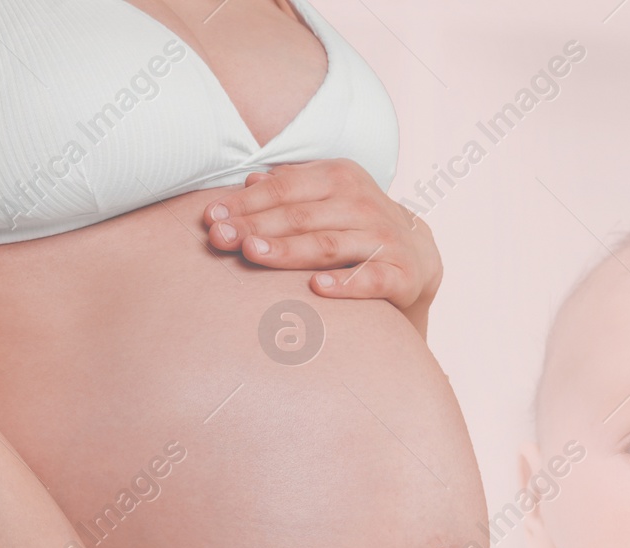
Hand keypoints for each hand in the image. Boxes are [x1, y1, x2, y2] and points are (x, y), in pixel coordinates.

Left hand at [201, 160, 441, 330]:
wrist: (417, 254)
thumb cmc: (354, 225)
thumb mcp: (324, 199)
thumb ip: (288, 190)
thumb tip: (248, 181)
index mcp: (339, 177)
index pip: (284, 188)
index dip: (246, 203)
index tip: (211, 219)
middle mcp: (362, 203)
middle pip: (300, 216)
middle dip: (256, 227)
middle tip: (220, 240)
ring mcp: (383, 238)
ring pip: (328, 245)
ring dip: (289, 250)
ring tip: (253, 254)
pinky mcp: (401, 274)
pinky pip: (370, 279)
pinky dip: (345, 284)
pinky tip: (315, 288)